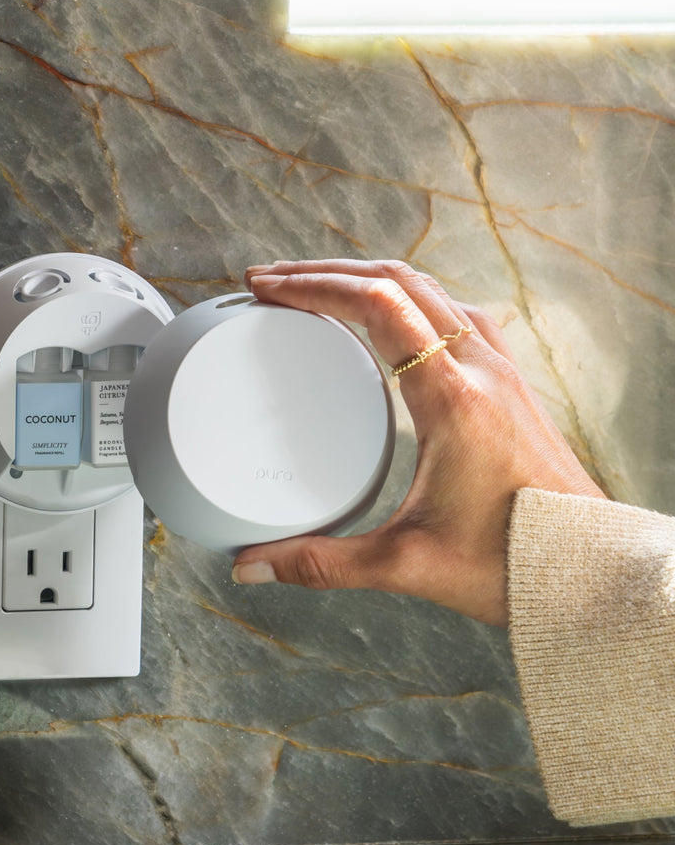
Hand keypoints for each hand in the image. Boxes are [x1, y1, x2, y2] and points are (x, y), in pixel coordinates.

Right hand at [230, 260, 604, 625]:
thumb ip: (323, 564)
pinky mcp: (509, 387)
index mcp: (454, 398)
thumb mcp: (406, 566)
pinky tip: (392, 323)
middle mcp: (481, 370)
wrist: (590, 572)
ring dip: (372, 279)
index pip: (379, 305)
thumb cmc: (515, 562)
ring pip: (431, 291)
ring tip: (323, 289)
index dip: (316, 286)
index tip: (269, 288)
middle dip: (330, 272)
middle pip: (400, 281)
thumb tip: (254, 567)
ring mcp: (501, 373)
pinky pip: (454, 316)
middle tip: (276, 281)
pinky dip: (409, 301)